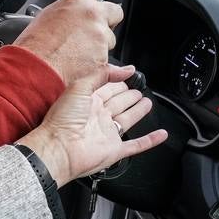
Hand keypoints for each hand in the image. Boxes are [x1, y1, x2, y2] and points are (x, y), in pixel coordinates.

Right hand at [12, 0, 122, 85]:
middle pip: (115, 12)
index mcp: (78, 1)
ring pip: (110, 39)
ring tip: (77, 53)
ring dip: (100, 45)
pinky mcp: (102, 60)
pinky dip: (108, 66)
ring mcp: (100, 39)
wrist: (34, 69)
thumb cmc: (34, 44)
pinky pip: (113, 64)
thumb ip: (69, 10)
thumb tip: (74, 15)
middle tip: (94, 29)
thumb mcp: (48, 15)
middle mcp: (93, 16)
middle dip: (109, 20)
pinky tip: (99, 68)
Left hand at [17, 65, 167, 186]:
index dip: (118, 80)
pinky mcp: (114, 150)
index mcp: (88, 101)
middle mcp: (97, 117)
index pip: (107, 87)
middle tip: (139, 88)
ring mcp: (106, 134)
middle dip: (129, 95)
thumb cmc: (62, 119)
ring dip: (138, 112)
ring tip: (147, 103)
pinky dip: (150, 140)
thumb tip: (125, 69)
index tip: (130, 73)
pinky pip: (136, 145)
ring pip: (127, 120)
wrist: (59, 149)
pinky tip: (159, 134)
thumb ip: (102, 74)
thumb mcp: (80, 86)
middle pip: (119, 103)